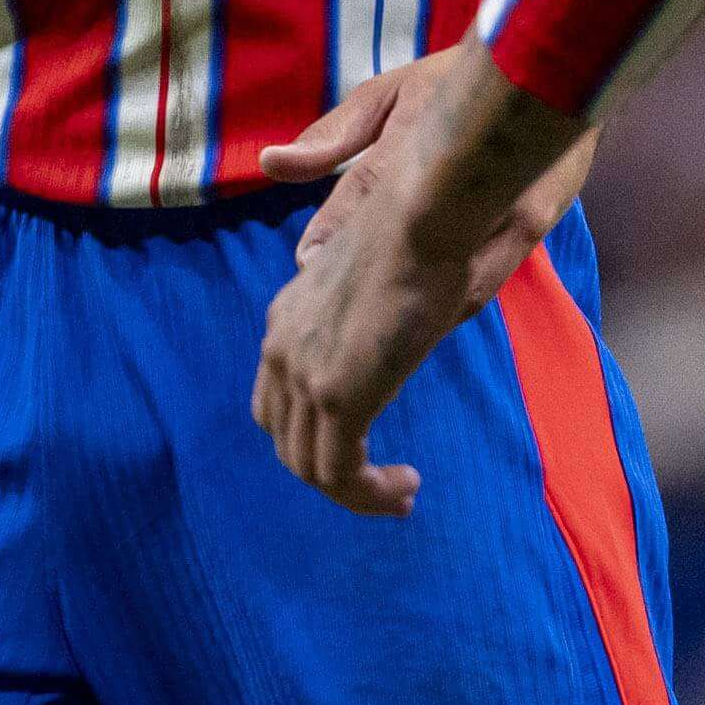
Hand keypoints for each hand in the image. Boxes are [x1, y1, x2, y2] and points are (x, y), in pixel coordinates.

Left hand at [255, 45, 589, 516]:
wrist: (424, 209)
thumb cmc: (427, 219)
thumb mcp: (389, 267)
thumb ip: (379, 304)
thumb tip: (404, 317)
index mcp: (290, 311)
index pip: (277, 392)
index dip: (315, 427)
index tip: (366, 443)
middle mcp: (281, 343)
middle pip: (284, 435)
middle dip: (330, 468)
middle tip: (384, 482)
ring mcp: (303, 370)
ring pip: (311, 465)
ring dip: (357, 490)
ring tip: (402, 493)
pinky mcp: (334, 395)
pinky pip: (340, 474)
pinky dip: (369, 495)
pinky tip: (406, 490)